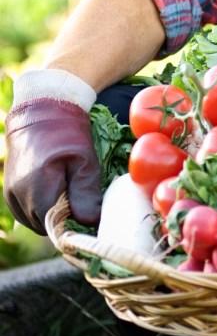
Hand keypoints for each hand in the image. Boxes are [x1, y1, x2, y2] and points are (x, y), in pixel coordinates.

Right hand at [4, 100, 101, 234]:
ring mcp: (10, 194)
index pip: (56, 226)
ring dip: (52, 213)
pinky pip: (26, 212)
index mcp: (37, 190)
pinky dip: (41, 208)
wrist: (42, 109)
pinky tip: (56, 190)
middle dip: (64, 218)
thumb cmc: (66, 133)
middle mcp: (18, 196)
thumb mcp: (84, 161)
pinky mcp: (8, 190)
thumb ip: (86, 194)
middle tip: (82, 198)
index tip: (89, 211)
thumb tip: (89, 223)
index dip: (75, 223)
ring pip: (35, 220)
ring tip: (69, 188)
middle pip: (45, 226)